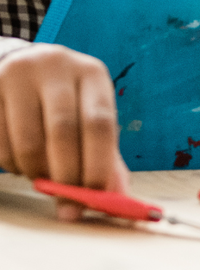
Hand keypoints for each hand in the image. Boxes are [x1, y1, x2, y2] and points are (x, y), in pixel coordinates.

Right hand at [0, 42, 126, 217]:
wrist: (20, 67)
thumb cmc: (63, 102)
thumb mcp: (88, 115)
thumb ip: (105, 155)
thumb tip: (117, 197)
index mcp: (91, 73)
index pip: (100, 123)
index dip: (98, 165)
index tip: (96, 196)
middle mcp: (55, 66)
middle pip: (63, 132)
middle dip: (66, 176)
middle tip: (67, 203)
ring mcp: (18, 75)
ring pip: (27, 143)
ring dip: (37, 173)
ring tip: (42, 177)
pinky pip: (0, 144)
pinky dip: (12, 165)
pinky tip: (21, 163)